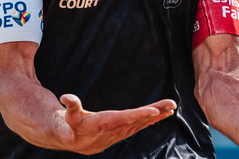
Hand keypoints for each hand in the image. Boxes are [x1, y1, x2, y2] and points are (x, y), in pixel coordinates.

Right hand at [56, 93, 176, 154]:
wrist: (76, 142)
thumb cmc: (73, 125)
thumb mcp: (70, 116)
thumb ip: (71, 106)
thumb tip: (66, 97)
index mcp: (107, 123)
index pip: (127, 118)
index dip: (141, 114)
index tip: (155, 111)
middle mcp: (118, 129)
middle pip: (140, 119)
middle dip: (157, 111)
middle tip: (172, 104)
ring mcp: (123, 131)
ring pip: (143, 122)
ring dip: (159, 114)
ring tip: (172, 106)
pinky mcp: (125, 131)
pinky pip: (142, 125)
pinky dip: (153, 119)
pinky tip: (164, 114)